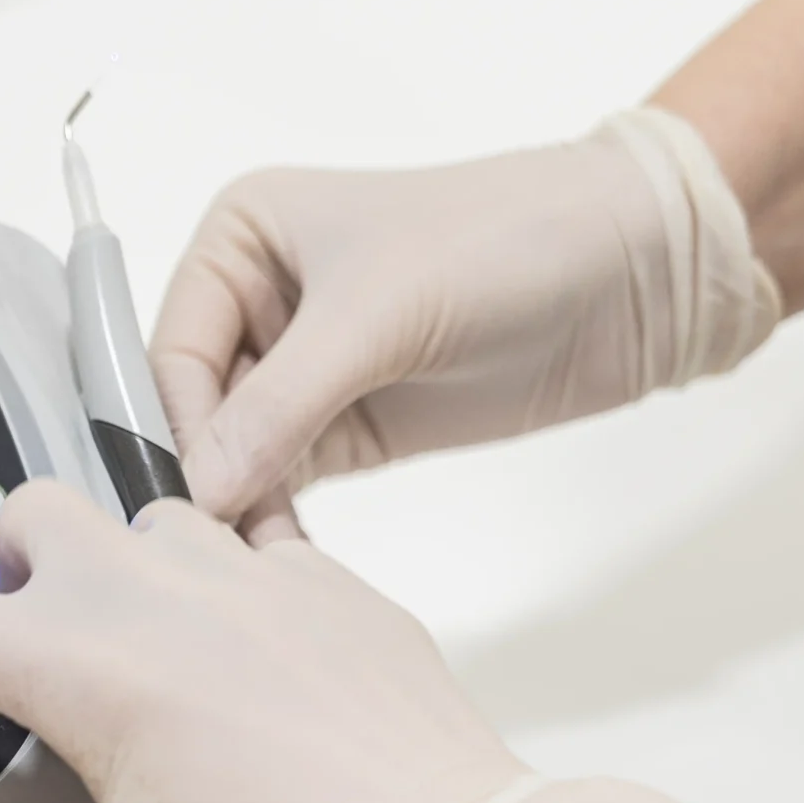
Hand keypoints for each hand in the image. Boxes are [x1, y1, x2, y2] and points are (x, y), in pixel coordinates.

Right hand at [0, 483, 723, 802]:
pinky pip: (257, 541)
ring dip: (110, 562)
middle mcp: (176, 600)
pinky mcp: (347, 599)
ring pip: (149, 513)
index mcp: (95, 674)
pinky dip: (220, 578)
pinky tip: (237, 658)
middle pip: (34, 513)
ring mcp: (270, 583)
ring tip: (123, 657)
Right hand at [149, 106, 779, 531]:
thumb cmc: (508, 237)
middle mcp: (263, 299)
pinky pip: (289, 481)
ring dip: (240, 506)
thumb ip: (281, 404)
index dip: (170, 426)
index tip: (179, 501)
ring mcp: (308, 367)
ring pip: (238, 452)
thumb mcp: (380, 312)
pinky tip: (279, 559)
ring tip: (242, 566)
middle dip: (200, 473)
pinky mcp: (354, 423)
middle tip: (203, 549)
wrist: (633, 270)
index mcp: (244, 236)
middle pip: (194, 407)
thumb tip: (203, 486)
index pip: (172, 347)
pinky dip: (280, 519)